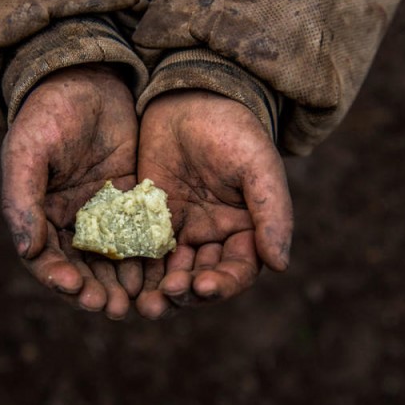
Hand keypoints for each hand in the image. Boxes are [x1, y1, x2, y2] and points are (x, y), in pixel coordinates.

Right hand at [1, 64, 141, 318]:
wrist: (86, 78)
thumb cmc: (48, 114)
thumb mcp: (28, 152)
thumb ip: (23, 200)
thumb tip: (26, 251)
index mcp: (40, 214)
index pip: (47, 259)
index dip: (60, 278)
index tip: (76, 289)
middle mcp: (72, 221)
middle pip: (83, 268)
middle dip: (97, 290)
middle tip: (115, 308)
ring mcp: (105, 213)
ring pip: (114, 258)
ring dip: (124, 282)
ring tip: (139, 302)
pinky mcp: (133, 200)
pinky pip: (142, 234)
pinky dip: (149, 256)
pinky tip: (161, 271)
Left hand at [136, 90, 292, 318]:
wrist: (191, 99)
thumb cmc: (233, 131)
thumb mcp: (257, 168)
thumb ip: (272, 213)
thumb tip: (280, 264)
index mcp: (246, 230)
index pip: (238, 270)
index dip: (223, 284)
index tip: (202, 287)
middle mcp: (214, 238)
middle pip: (201, 279)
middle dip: (186, 293)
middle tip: (166, 297)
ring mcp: (181, 232)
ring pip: (171, 273)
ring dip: (160, 292)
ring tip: (144, 305)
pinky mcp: (150, 222)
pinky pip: (144, 253)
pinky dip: (137, 270)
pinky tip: (124, 281)